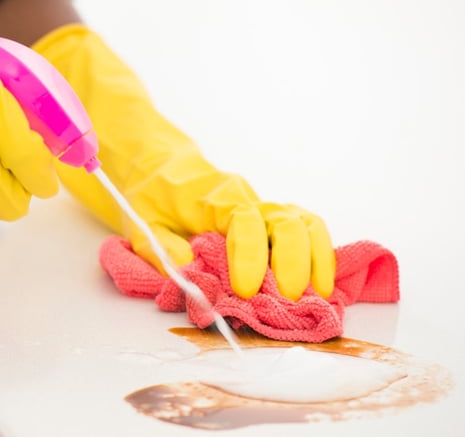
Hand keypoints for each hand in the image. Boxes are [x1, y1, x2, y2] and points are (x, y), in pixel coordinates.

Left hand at [32, 25, 333, 299]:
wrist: (158, 165)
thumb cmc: (151, 193)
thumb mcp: (144, 223)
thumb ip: (165, 250)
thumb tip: (192, 276)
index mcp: (214, 196)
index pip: (244, 222)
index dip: (249, 257)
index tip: (245, 290)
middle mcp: (246, 198)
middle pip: (286, 221)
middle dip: (294, 261)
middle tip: (288, 299)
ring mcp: (261, 208)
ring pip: (304, 222)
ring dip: (316, 258)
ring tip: (318, 296)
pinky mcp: (268, 221)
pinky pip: (303, 230)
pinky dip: (318, 255)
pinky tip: (321, 284)